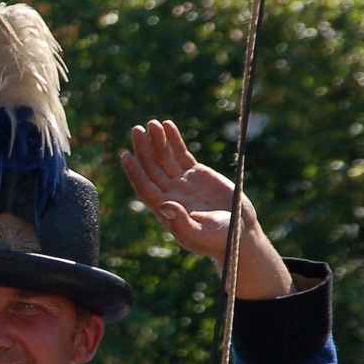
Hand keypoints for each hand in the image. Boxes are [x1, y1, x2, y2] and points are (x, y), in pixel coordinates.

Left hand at [119, 119, 291, 299]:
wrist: (238, 233)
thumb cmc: (217, 240)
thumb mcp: (197, 234)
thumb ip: (181, 222)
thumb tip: (164, 206)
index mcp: (165, 208)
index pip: (145, 187)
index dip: (135, 172)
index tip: (125, 156)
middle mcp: (169, 193)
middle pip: (151, 168)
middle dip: (144, 149)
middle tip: (136, 130)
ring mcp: (181, 182)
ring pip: (164, 158)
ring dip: (156, 141)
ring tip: (151, 123)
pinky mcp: (196, 173)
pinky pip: (181, 154)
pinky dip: (174, 140)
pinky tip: (167, 125)